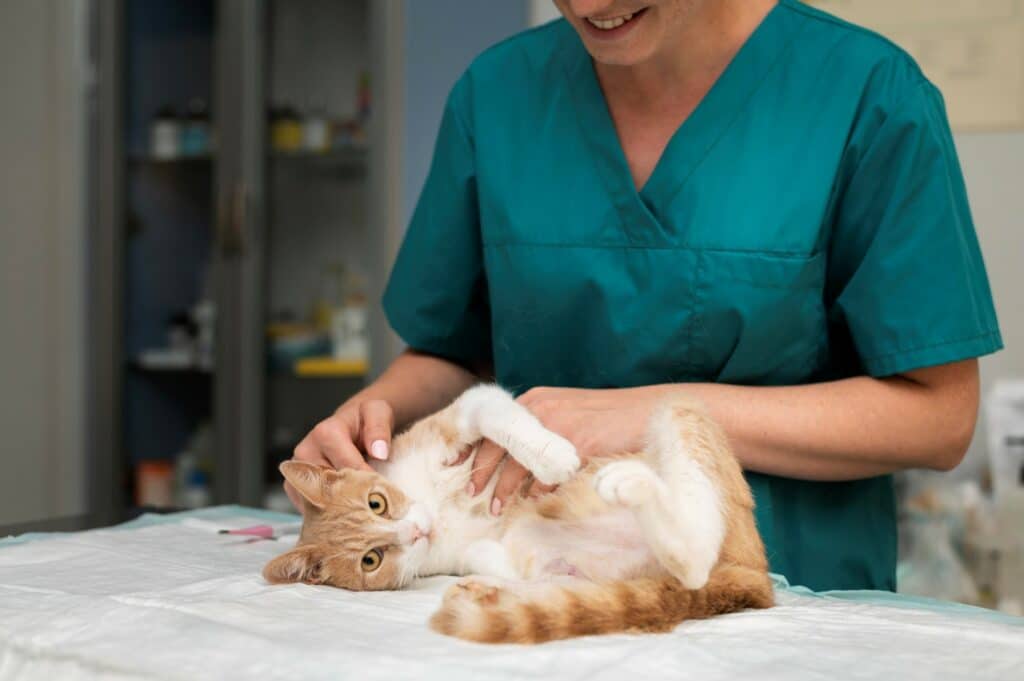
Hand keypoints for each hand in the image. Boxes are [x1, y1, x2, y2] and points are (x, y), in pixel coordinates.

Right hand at [286, 399, 393, 510]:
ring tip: (361, 514)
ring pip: (319, 501)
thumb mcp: (378, 413)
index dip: (367, 484)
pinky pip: (310, 507)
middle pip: (331, 488)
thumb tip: (379, 452)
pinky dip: (329, 514)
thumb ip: (379, 429)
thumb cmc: (364, 419)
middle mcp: (305, 452)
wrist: (350, 424)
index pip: (348, 468)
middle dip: (354, 501)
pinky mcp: (294, 486)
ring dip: (340, 510)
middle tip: (375, 510)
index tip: (384, 496)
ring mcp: (297, 471)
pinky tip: (347, 514)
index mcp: (325, 434)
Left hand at [461, 386, 664, 514]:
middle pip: (498, 444)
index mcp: (536, 400)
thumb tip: (520, 465)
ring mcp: (558, 423)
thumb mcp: (568, 415)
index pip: (493, 425)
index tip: (456, 466)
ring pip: (518, 462)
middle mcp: (541, 407)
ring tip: (497, 507)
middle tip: (472, 494)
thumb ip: (542, 430)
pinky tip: (536, 499)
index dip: (473, 448)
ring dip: (506, 488)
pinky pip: (548, 472)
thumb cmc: (609, 418)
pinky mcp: (576, 441)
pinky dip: (539, 488)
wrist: (648, 412)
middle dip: (482, 473)